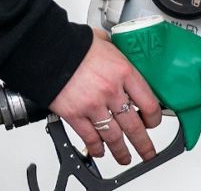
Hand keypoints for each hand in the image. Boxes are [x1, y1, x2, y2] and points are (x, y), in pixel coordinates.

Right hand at [48, 27, 163, 164]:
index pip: (149, 103)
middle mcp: (111, 91)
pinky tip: (99, 151)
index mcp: (123, 72)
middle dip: (143, 144)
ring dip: (121, 151)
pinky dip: (96, 148)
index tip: (153, 122)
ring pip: (114, 137)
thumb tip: (116, 51)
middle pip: (134, 126)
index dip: (154, 118)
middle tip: (147, 152)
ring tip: (125, 157)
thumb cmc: (72, 43)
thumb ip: (113, 51)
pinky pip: (89, 138)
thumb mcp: (102, 41)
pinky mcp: (74, 115)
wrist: (46, 49)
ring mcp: (93, 106)